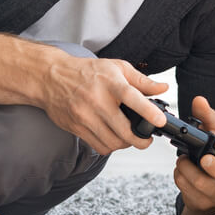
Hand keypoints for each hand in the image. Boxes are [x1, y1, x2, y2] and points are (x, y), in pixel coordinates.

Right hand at [40, 55, 168, 154]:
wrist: (51, 77)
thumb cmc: (86, 71)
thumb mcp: (116, 68)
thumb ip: (142, 80)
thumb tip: (163, 88)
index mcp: (110, 82)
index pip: (132, 98)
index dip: (148, 111)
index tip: (160, 121)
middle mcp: (97, 100)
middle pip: (124, 131)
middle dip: (141, 141)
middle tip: (147, 139)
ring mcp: (85, 116)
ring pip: (112, 143)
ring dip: (125, 144)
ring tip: (129, 138)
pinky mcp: (76, 127)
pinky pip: (99, 146)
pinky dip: (110, 146)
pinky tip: (112, 137)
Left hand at [174, 97, 214, 214]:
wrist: (208, 186)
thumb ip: (209, 117)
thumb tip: (198, 100)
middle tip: (204, 158)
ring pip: (202, 184)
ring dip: (186, 167)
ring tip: (183, 158)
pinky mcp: (203, 204)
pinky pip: (186, 190)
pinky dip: (179, 175)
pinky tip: (181, 169)